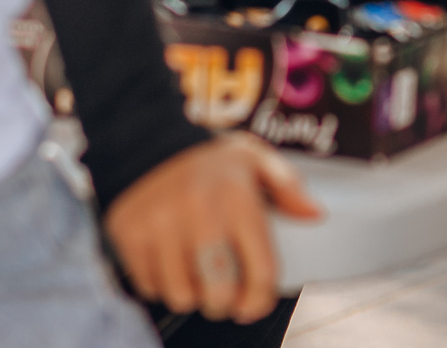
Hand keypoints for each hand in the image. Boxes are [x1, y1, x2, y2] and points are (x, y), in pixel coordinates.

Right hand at [105, 135, 322, 323]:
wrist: (148, 144)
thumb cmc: (210, 162)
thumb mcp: (255, 160)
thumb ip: (288, 186)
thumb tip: (315, 214)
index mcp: (237, 196)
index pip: (261, 271)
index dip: (260, 299)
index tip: (255, 303)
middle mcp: (199, 211)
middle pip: (219, 292)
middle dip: (224, 302)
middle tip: (223, 292)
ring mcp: (160, 224)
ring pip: (182, 296)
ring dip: (191, 294)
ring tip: (195, 274)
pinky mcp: (130, 235)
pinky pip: (149, 286)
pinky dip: (161, 284)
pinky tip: (169, 262)